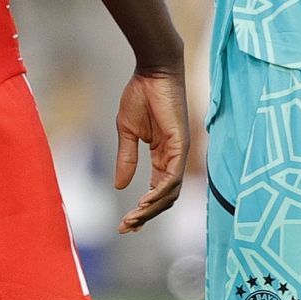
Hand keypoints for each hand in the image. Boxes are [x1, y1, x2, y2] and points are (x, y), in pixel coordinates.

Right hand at [114, 66, 187, 232]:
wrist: (152, 71)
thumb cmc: (140, 95)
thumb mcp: (127, 132)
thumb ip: (126, 159)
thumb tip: (120, 186)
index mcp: (162, 155)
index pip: (156, 190)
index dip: (143, 209)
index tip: (125, 224)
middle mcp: (174, 157)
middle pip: (164, 197)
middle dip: (145, 215)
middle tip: (126, 228)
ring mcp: (180, 151)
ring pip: (170, 191)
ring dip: (151, 208)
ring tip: (133, 219)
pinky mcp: (181, 144)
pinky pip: (173, 175)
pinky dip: (159, 191)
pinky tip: (143, 201)